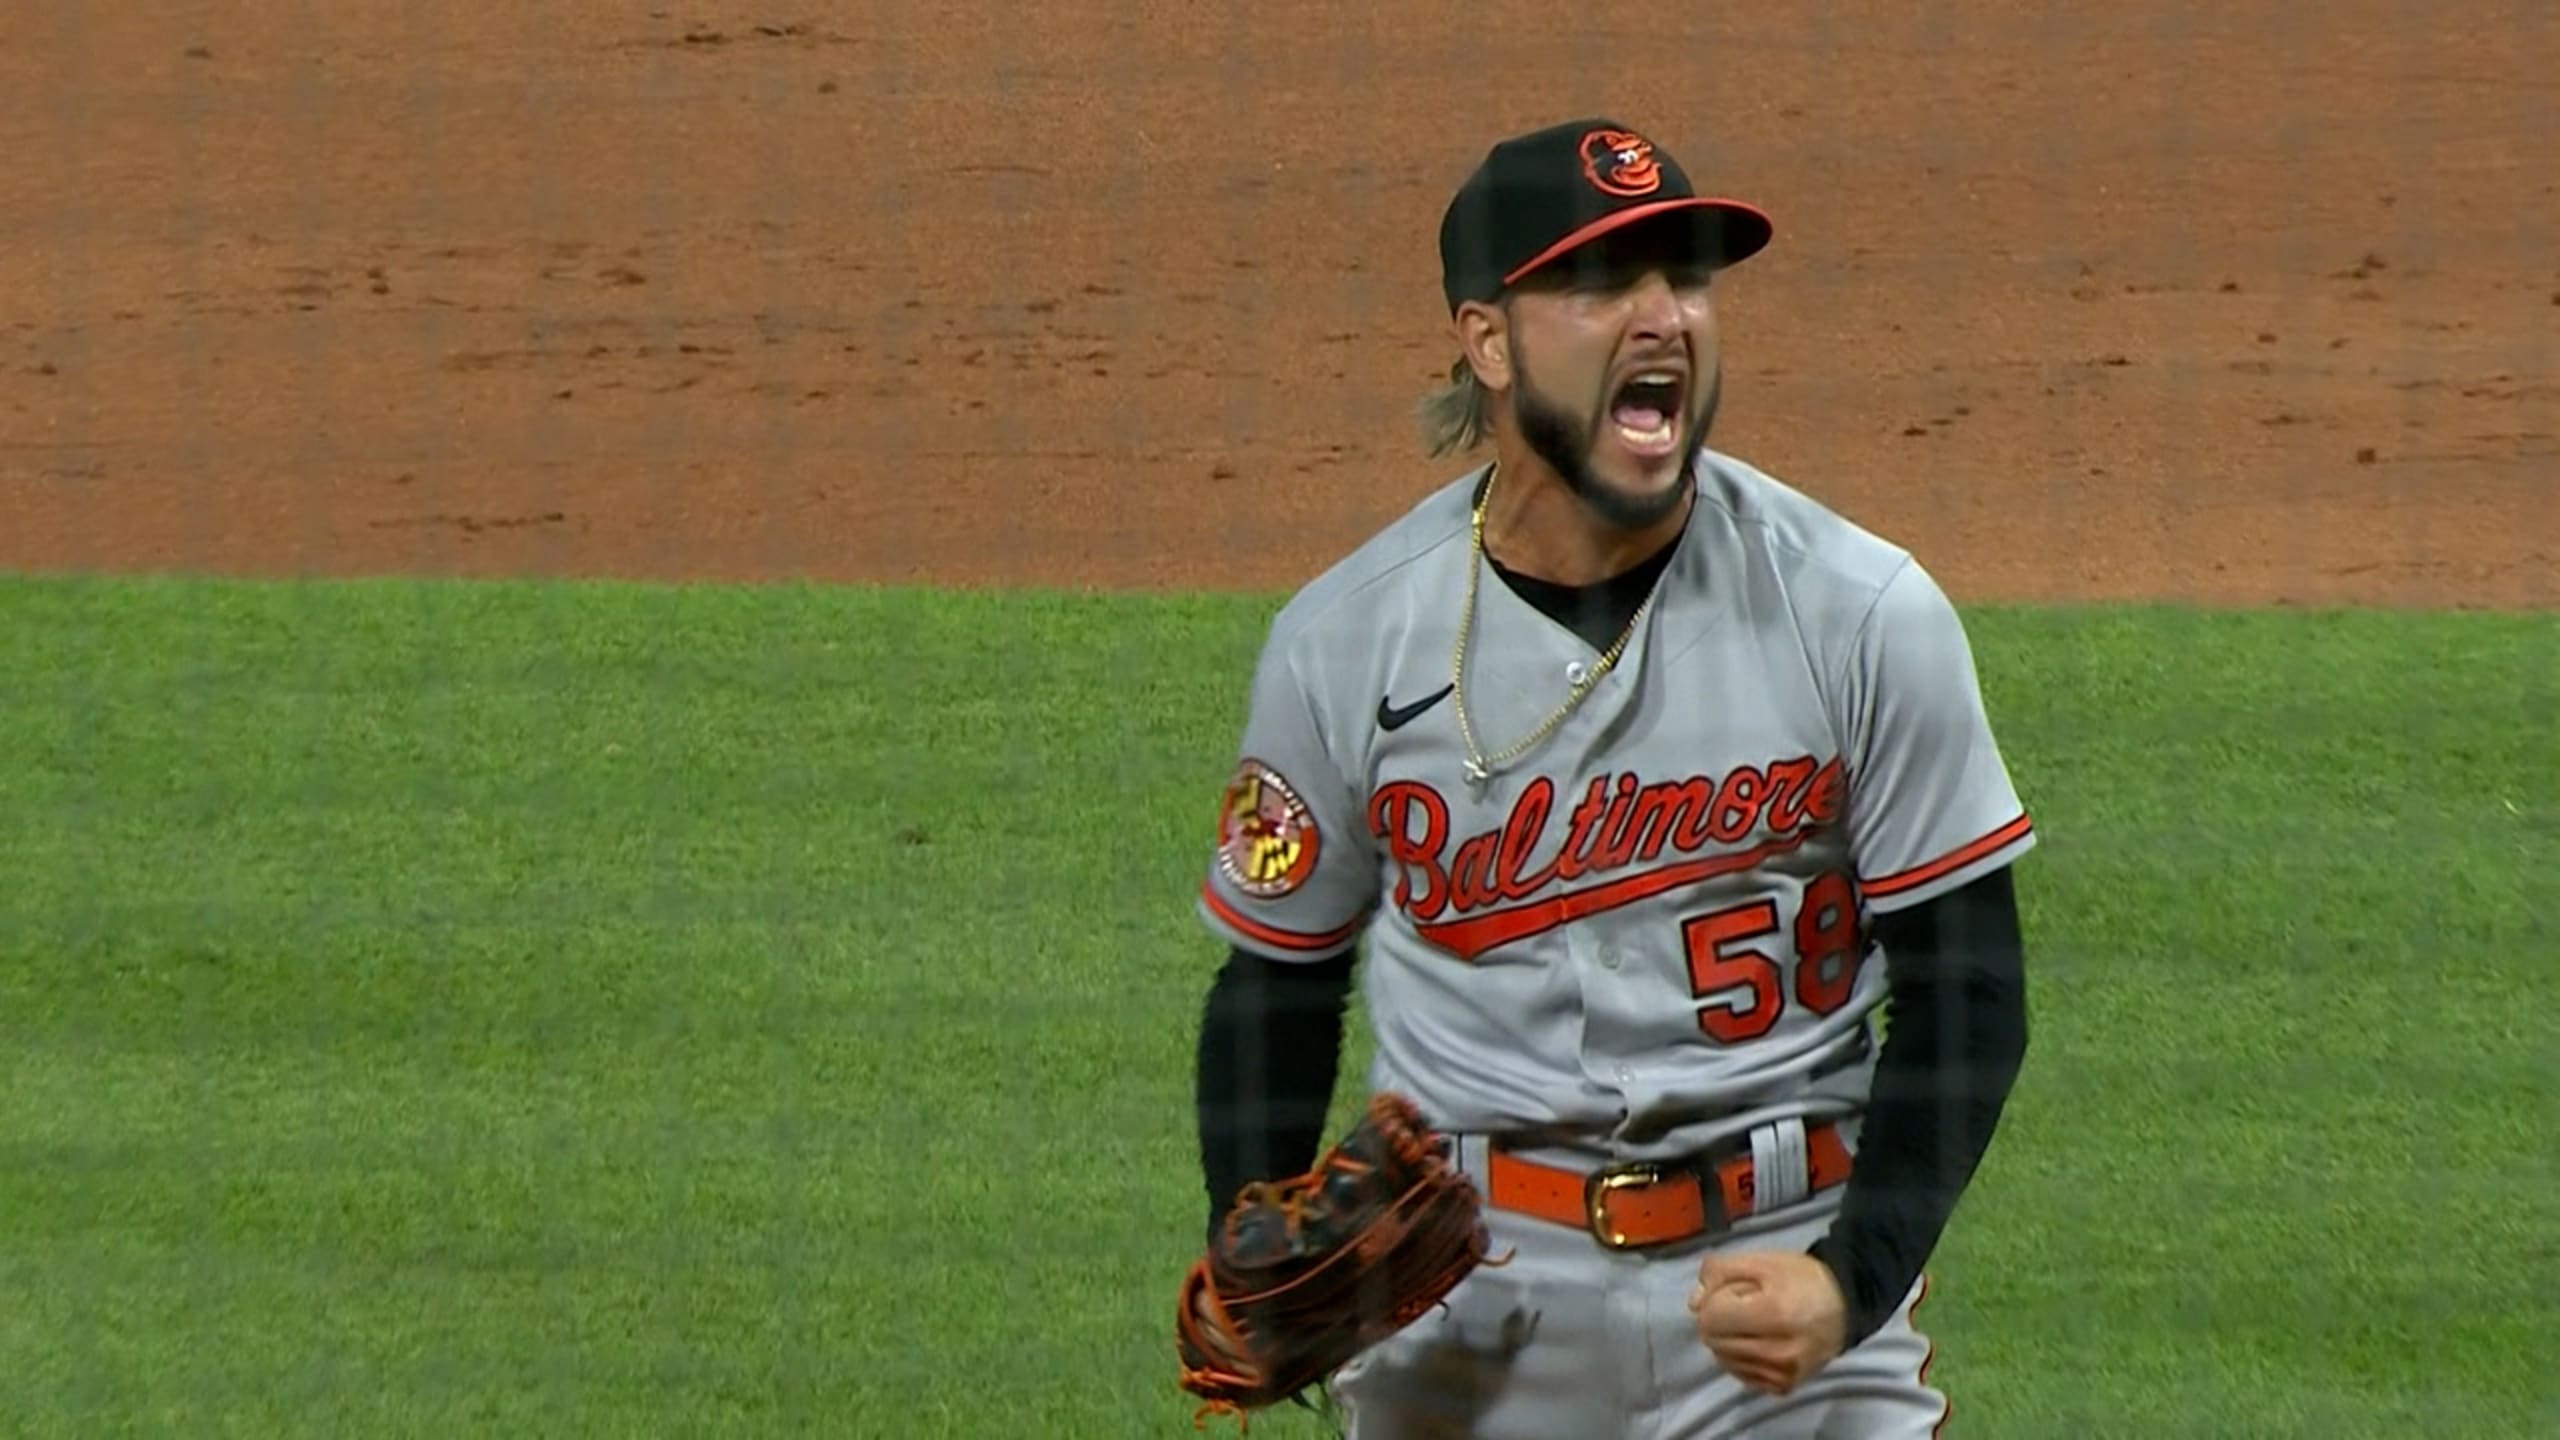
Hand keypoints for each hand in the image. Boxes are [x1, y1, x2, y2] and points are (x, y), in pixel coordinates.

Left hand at [1686, 1251, 1848, 1395]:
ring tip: (1756, 1323)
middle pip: (1713, 1340)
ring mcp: (1783, 1373)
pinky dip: (1741, 1358)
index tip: (1737, 1290)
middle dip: (1720, 1320)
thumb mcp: (1760, 1260)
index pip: (1711, 1317)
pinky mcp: (1785, 1387)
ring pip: (1722, 1360)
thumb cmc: (1801, 1279)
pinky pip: (1740, 1375)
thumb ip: (1718, 1272)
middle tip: (1747, 1306)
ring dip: (1728, 1339)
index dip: (1716, 1298)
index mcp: (1775, 1314)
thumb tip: (1693, 1304)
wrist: (1844, 1306)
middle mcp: (1779, 1351)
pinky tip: (1759, 1341)